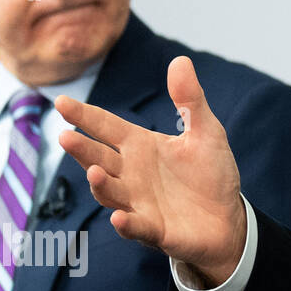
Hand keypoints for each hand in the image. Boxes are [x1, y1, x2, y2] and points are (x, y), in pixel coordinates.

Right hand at [56, 55, 245, 286]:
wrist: (228, 218)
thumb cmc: (211, 173)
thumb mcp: (207, 132)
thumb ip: (190, 100)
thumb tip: (180, 61)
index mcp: (142, 147)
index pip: (107, 127)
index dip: (85, 115)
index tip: (62, 101)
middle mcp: (132, 174)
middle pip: (100, 159)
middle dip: (82, 149)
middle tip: (65, 136)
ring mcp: (139, 203)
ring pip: (110, 193)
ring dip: (101, 184)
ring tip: (95, 172)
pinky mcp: (154, 230)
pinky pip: (135, 227)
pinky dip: (126, 223)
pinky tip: (119, 218)